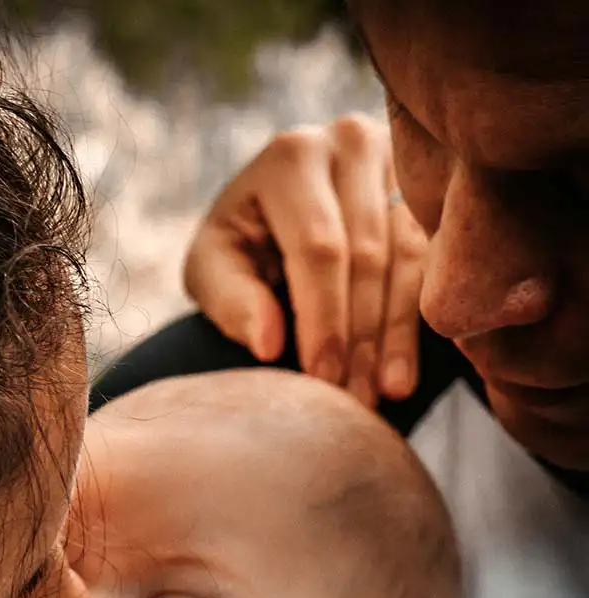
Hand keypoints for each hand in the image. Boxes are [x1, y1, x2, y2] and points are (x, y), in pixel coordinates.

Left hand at [182, 114, 428, 409]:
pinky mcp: (430, 186)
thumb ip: (232, 302)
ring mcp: (400, 159)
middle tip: (356, 400)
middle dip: (361, 337)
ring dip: (397, 334)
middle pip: (368, 255)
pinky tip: (412, 365)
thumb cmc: (237, 248)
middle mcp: (351, 143)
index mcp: (291, 158)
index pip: (319, 248)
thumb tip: (268, 345)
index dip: (324, 320)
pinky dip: (422, 316)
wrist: (274, 214)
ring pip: (411, 257)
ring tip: (387, 394)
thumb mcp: (213, 271)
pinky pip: (437, 257)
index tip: (324, 380)